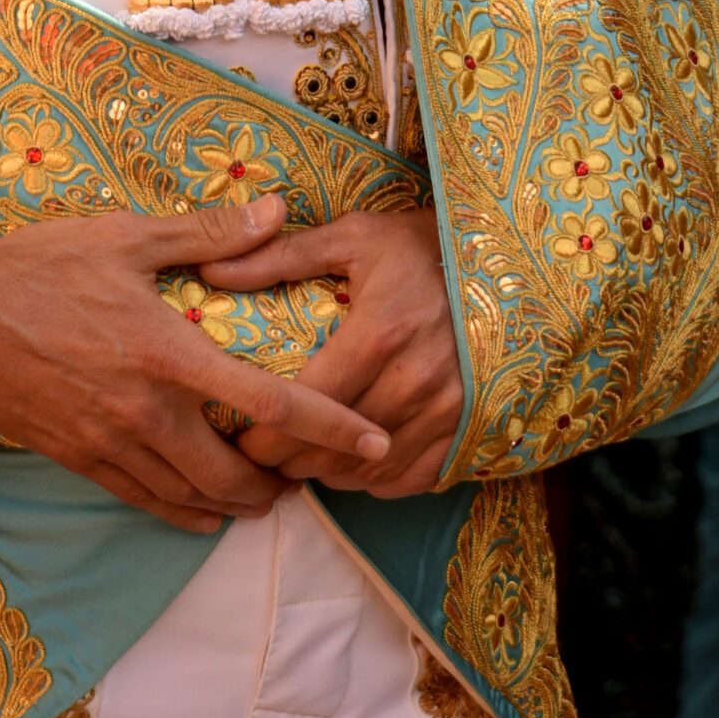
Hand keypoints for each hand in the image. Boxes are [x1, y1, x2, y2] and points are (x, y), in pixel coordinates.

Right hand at [0, 195, 394, 534]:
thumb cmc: (38, 265)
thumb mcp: (126, 237)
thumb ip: (208, 234)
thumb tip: (277, 211)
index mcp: (169, 354)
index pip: (271, 403)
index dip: (333, 429)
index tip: (375, 444)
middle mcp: (146, 412)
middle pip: (236, 477)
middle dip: (283, 487)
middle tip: (309, 476)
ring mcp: (110, 443)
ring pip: (192, 500)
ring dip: (235, 506)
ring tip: (262, 494)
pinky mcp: (78, 459)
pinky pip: (145, 502)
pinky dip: (183, 511)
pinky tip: (201, 509)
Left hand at [197, 205, 461, 497]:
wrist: (508, 261)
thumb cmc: (422, 246)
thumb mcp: (354, 237)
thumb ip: (280, 257)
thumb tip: (210, 269)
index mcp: (381, 333)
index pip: (307, 403)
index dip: (265, 433)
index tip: (236, 441)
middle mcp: (417, 380)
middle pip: (334, 446)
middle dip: (288, 461)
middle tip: (258, 460)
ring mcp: (449, 410)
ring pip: (370, 470)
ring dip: (328, 474)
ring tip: (298, 465)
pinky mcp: (470, 428)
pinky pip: (412, 477)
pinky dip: (375, 481)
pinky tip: (350, 466)